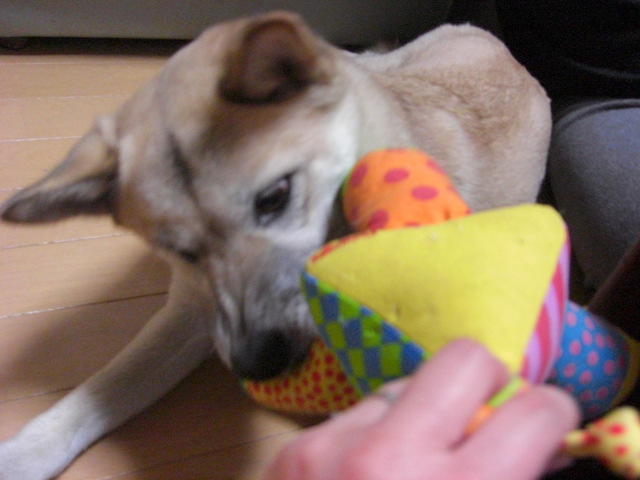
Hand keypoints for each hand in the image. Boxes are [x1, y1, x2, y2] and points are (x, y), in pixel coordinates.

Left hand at [263, 338, 579, 479]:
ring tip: (411, 462)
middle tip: (486, 414)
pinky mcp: (296, 448)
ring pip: (403, 384)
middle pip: (463, 359)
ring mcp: (333, 445)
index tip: (544, 423)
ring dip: (421, 415)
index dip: (551, 415)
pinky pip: (356, 414)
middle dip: (489, 380)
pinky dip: (374, 436)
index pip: (535, 413)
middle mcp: (391, 457)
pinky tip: (365, 478)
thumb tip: (531, 448)